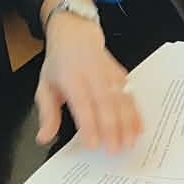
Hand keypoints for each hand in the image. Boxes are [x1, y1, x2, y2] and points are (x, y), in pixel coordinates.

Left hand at [35, 15, 140, 151]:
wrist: (75, 33)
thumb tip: (44, 138)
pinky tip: (139, 128)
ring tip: (130, 142)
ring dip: (128, 122)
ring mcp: (109, 73)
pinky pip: (131, 95)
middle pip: (106, 103)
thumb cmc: (59, 64)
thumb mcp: (44, 87)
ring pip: (122, 99)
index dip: (89, 125)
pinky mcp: (121, 74)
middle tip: (115, 150)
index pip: (82, 105)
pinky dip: (136, 112)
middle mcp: (92, 74)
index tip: (93, 145)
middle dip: (112, 128)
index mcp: (70, 78)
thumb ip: (47, 114)